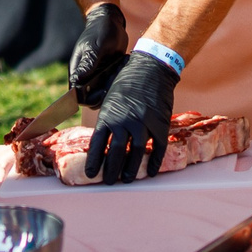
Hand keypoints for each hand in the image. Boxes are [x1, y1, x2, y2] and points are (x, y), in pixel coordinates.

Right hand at [69, 3, 128, 106]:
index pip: (78, 95)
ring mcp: (97, 76)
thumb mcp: (95, 47)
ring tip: (118, 67)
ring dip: (113, 85)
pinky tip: (122, 64)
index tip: (103, 90)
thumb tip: (77, 81)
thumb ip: (88, 64)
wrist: (110, 21)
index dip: (89, 98)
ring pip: (104, 93)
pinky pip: (112, 84)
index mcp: (77, 71)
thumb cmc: (100, 31)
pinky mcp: (107, 73)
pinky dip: (118, 78)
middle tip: (114, 75)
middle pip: (92, 98)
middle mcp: (85, 76)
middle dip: (105, 92)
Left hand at [84, 50, 177, 184]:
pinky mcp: (160, 124)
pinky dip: (154, 162)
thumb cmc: (127, 81)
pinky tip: (150, 171)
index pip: (98, 144)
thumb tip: (101, 136)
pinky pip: (158, 148)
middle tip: (109, 182)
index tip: (91, 174)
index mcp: (109, 115)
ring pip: (137, 153)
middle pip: (117, 153)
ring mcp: (144, 123)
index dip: (94, 162)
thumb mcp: (109, 97)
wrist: (152, 69)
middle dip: (112, 170)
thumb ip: (106, 118)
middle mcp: (125, 121)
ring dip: (131, 169)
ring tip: (127, 179)